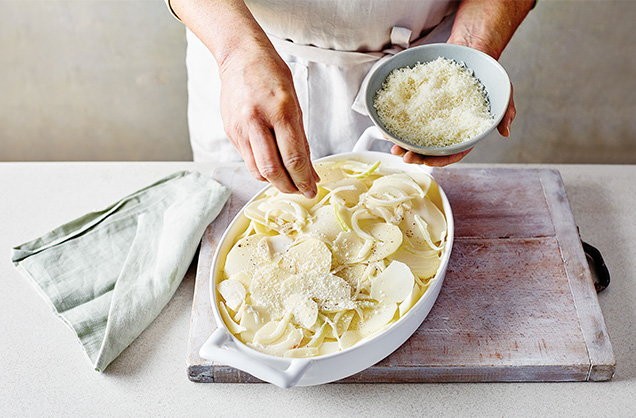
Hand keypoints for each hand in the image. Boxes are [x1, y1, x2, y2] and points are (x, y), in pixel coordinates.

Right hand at [219, 42, 318, 197]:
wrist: (240, 57)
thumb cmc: (270, 75)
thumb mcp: (294, 104)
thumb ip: (301, 139)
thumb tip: (310, 170)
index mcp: (279, 111)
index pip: (293, 157)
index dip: (304, 179)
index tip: (311, 190)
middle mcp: (257, 121)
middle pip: (272, 170)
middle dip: (288, 187)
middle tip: (300, 191)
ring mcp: (240, 128)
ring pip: (257, 170)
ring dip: (274, 182)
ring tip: (287, 182)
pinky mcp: (230, 132)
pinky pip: (247, 160)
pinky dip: (261, 169)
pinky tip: (272, 166)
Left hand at [391, 0, 531, 166]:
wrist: (474, 52)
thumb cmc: (490, 77)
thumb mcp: (503, 93)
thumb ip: (505, 112)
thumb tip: (506, 132)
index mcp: (465, 134)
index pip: (452, 154)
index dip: (438, 160)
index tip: (425, 161)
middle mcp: (447, 129)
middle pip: (430, 149)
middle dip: (415, 155)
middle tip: (401, 155)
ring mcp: (433, 118)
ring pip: (416, 137)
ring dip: (403, 144)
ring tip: (391, 145)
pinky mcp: (422, 105)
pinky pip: (408, 117)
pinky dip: (398, 124)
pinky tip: (387, 127)